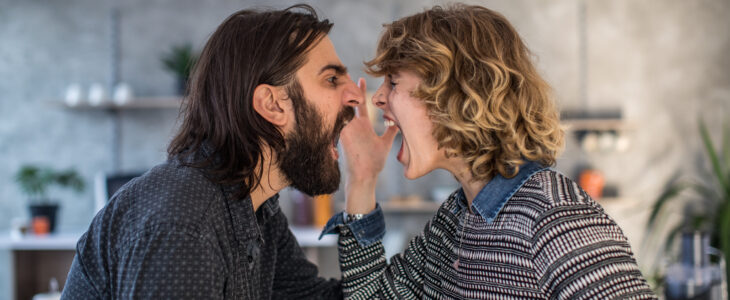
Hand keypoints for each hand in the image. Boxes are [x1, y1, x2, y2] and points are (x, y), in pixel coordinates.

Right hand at [340, 78, 398, 213]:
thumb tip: (398, 123)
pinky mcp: (342, 135)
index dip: (360, 91)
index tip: (361, 77)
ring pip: (341, 107)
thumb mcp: (385, 144)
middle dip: (346, 86)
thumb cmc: (373, 163)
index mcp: (362, 125)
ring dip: (341, 93)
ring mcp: (347, 130)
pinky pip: (338, 119)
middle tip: (344, 71)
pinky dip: (337, 108)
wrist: (365, 177)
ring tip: (340, 78)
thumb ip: (390, 132)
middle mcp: (353, 125)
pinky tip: (336, 95)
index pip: (360, 103)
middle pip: (348, 101)